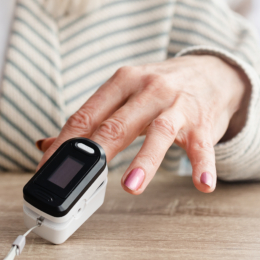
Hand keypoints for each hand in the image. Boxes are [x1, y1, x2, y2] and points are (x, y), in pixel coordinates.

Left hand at [36, 55, 249, 194]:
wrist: (214, 72)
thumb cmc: (161, 87)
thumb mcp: (124, 94)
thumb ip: (89, 120)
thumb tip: (45, 145)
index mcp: (122, 82)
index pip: (87, 115)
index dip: (65, 142)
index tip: (48, 167)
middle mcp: (149, 90)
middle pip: (118, 123)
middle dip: (98, 150)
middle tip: (82, 177)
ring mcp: (178, 106)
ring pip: (159, 132)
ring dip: (144, 161)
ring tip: (130, 187)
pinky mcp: (203, 123)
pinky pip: (203, 146)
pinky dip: (202, 165)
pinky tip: (202, 183)